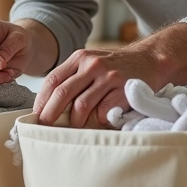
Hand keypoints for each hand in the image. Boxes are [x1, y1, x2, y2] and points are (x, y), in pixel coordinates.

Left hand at [34, 45, 163, 127]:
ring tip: (75, 128)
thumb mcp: (92, 64)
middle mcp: (92, 64)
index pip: (52, 80)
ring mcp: (109, 77)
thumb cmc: (116, 67)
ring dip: (75, 122)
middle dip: (50, 114)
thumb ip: (74, 79)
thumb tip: (49, 106)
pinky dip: (98, 121)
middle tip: (45, 128)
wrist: (150, 59)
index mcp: (80, 58)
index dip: (41, 100)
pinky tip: (100, 121)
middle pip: (62, 93)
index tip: (35, 116)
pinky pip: (103, 112)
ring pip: (81, 106)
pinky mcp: (123, 90)